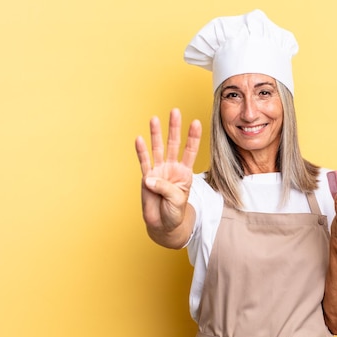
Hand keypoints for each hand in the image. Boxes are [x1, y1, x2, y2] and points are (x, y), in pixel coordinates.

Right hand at [135, 108, 201, 232]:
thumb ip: (165, 188)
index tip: (196, 122)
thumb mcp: (177, 200)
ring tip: (155, 118)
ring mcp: (159, 171)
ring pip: (158, 149)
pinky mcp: (147, 178)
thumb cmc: (175, 213)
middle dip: (175, 128)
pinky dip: (141, 151)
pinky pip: (144, 162)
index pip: (190, 151)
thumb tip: (149, 178)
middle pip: (174, 144)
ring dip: (156, 134)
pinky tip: (140, 139)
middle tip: (175, 111)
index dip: (193, 137)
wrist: (163, 225)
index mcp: (185, 172)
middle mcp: (172, 168)